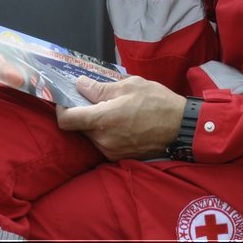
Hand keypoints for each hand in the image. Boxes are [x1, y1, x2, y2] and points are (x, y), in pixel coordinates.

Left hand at [55, 75, 186, 160]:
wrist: (180, 127)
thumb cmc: (157, 102)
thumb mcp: (129, 85)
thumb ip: (100, 87)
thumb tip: (80, 85)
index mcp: (103, 119)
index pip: (66, 120)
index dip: (62, 108)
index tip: (67, 99)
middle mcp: (103, 140)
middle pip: (79, 127)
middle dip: (84, 113)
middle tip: (98, 99)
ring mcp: (110, 151)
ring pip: (92, 135)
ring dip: (96, 123)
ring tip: (115, 110)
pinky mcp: (119, 157)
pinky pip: (104, 143)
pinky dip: (107, 132)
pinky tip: (122, 122)